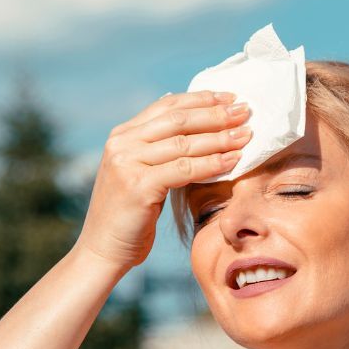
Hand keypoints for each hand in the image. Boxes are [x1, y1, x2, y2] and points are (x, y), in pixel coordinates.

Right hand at [72, 90, 251, 272]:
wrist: (103, 250)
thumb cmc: (129, 215)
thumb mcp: (140, 173)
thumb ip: (158, 148)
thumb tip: (189, 119)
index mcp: (122, 134)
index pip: (167, 107)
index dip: (201, 99)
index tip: (230, 98)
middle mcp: (122, 143)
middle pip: (178, 120)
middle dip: (215, 114)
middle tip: (245, 112)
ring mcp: (127, 163)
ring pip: (184, 143)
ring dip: (220, 138)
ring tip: (246, 136)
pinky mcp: (138, 186)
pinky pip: (184, 169)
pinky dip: (212, 163)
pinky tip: (233, 161)